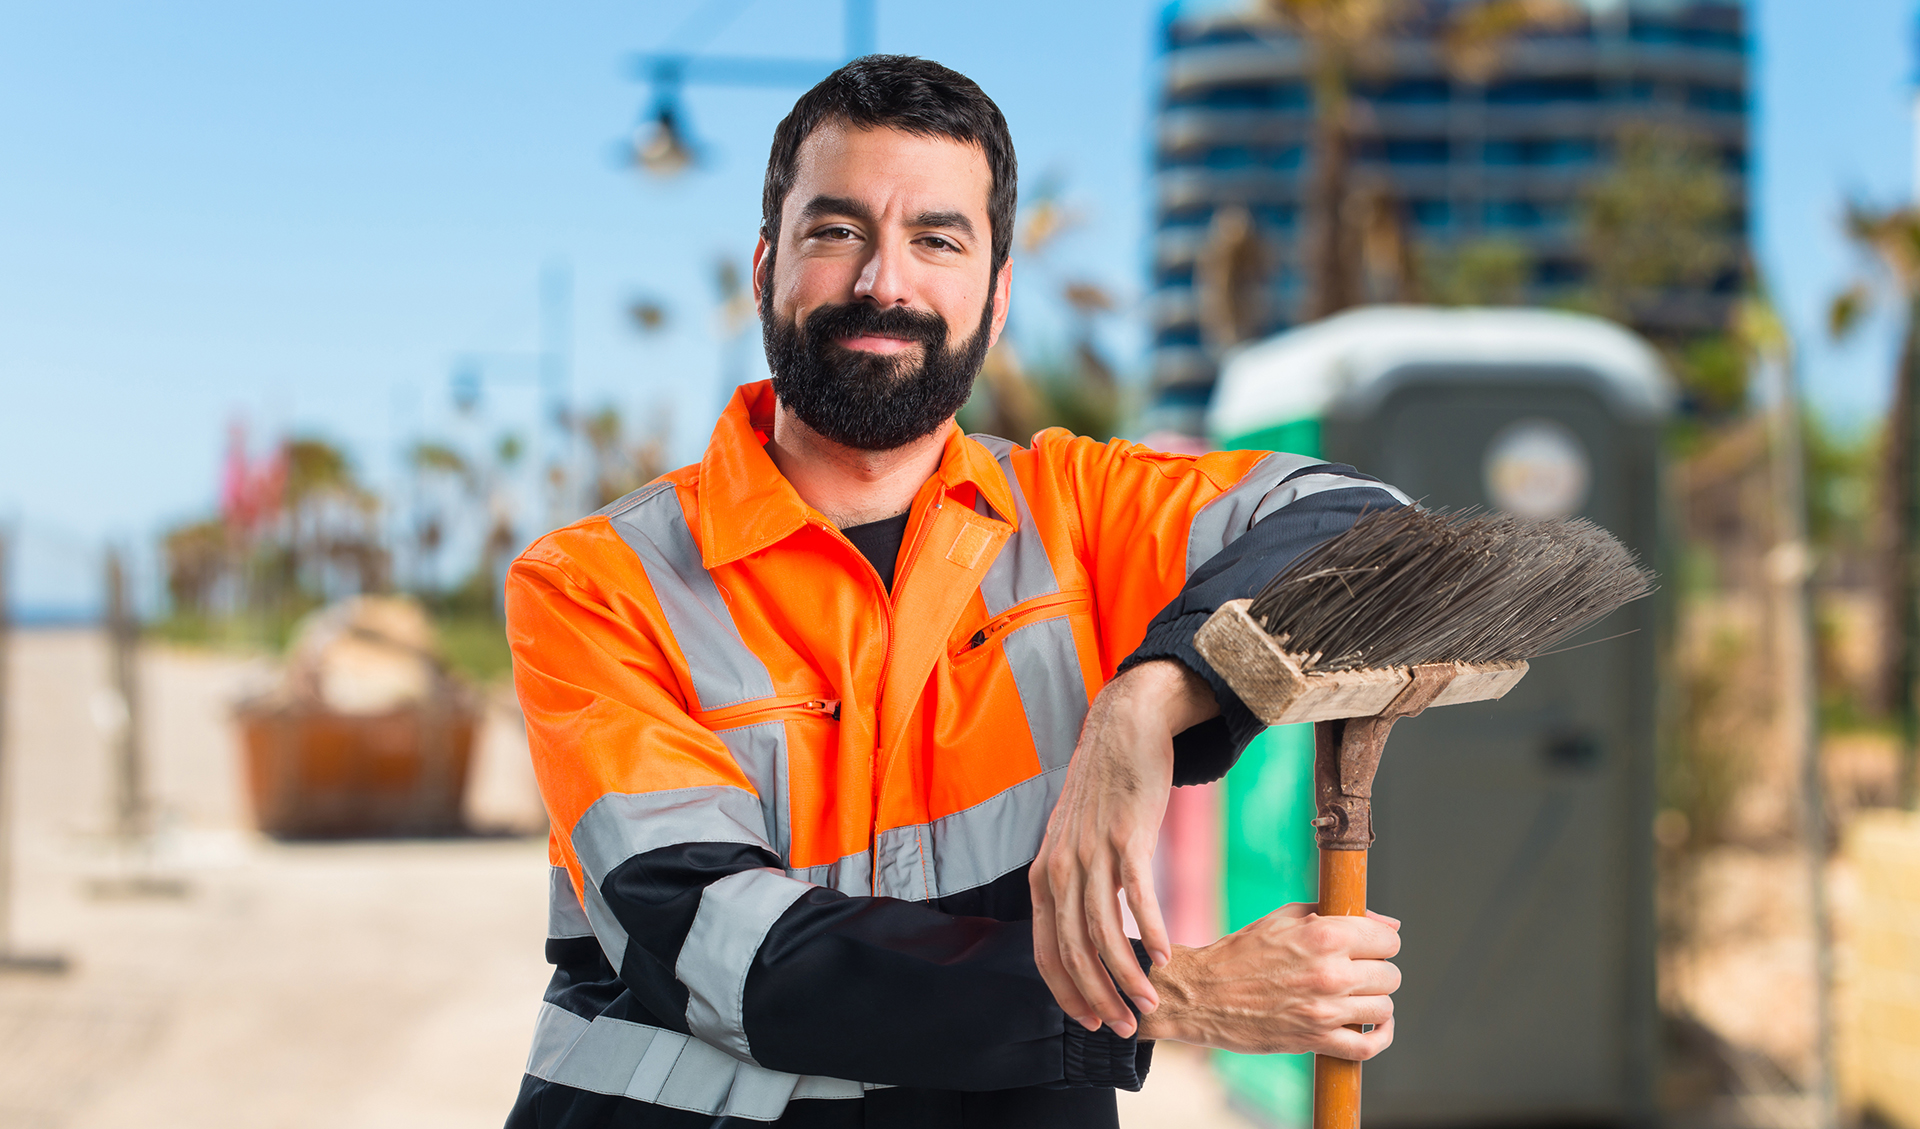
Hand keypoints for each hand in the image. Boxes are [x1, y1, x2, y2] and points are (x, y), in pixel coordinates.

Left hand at [1030, 660, 1217, 1037]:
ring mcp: (1091, 852)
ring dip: (1127, 976)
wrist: (1123, 731)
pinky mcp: (1127, 836)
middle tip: (1123, 1029)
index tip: (1089, 1020)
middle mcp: (1060, 868)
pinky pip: (1137, 896)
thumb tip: (1085, 933)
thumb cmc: (1103, 793)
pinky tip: (1164, 956)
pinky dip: (1150, 931)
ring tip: (1150, 1003)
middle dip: (1097, 998)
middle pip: (1073, 950)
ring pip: (1104, 932)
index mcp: (1043, 875)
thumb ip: (1073, 885)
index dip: (1065, 992)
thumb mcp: (1073, 841)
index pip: (1045, 951)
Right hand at [1139, 903, 1401, 1058]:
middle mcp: (1330, 972)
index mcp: (1324, 935)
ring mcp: (1325, 1010)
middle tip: (1356, 971)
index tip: (1370, 946)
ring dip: (1374, 1002)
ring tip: (1354, 996)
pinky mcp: (1317, 1040)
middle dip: (1377, 971)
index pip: (1388, 940)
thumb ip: (1338, 915)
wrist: (1202, 994)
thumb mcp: (1285, 918)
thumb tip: (1390, 924)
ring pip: (1385, 1008)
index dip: (1381, 942)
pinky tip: (1374, 1026)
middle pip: (1390, 975)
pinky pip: (1370, 1046)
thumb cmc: (1242, 952)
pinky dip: (1380, 1037)